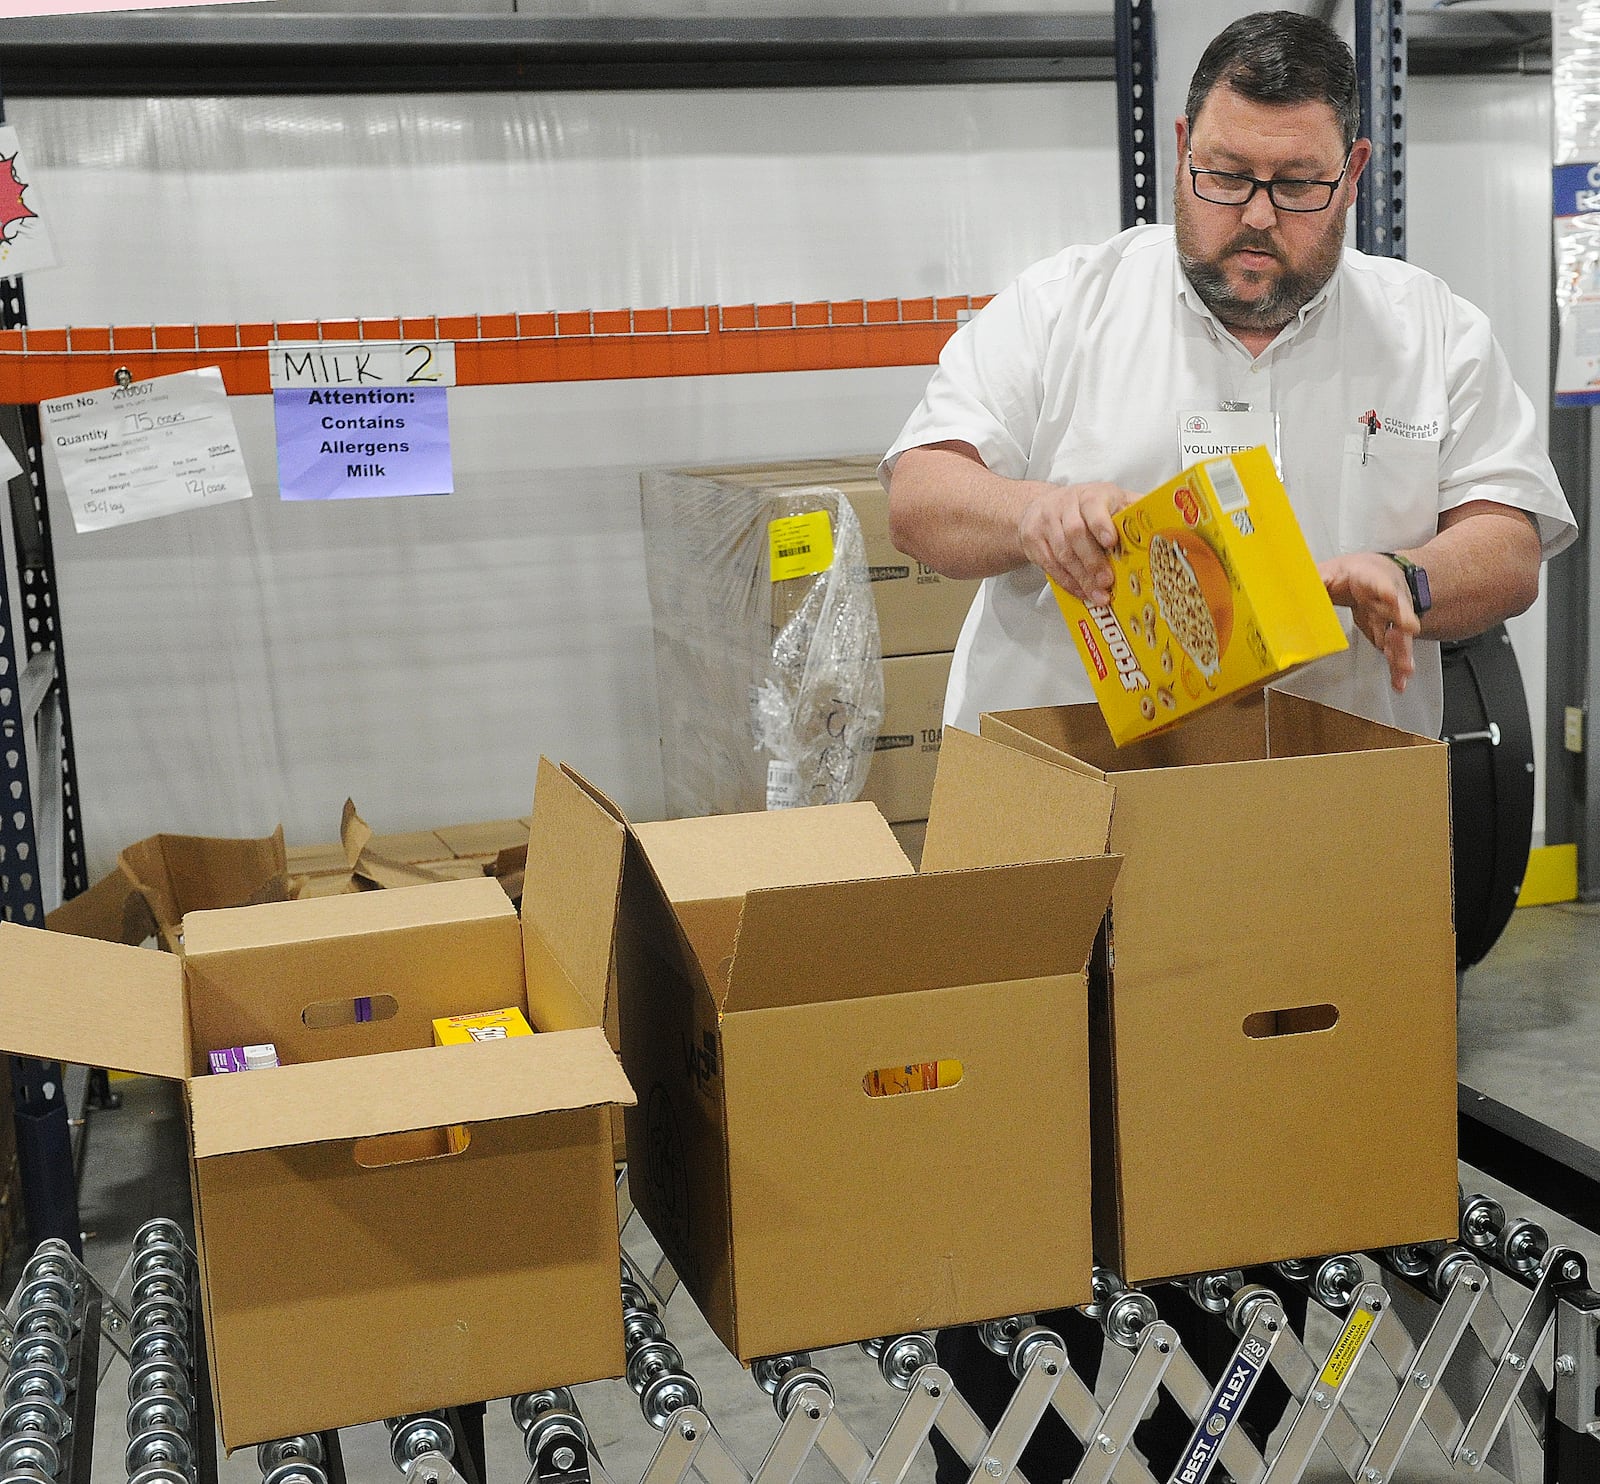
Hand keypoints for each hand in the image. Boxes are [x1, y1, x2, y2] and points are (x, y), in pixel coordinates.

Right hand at [1018, 482, 1140, 604]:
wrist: (1041, 506)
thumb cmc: (1084, 506)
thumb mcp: (1111, 500)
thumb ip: (1133, 509)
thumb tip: (1163, 522)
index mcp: (1090, 495)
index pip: (1093, 507)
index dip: (1101, 524)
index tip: (1111, 541)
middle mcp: (1065, 506)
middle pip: (1075, 534)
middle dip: (1092, 561)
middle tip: (1107, 581)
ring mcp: (1046, 523)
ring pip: (1062, 553)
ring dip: (1081, 578)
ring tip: (1098, 595)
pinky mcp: (1034, 541)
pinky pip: (1050, 565)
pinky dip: (1067, 582)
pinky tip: (1082, 592)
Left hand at [1319, 552, 1421, 692]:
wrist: (1374, 574)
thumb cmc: (1353, 574)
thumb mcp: (1330, 571)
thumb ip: (1315, 581)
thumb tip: (1290, 589)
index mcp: (1369, 578)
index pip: (1377, 581)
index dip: (1384, 589)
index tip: (1390, 596)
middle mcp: (1386, 597)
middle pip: (1397, 608)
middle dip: (1403, 618)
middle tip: (1409, 628)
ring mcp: (1390, 616)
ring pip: (1399, 633)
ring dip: (1401, 650)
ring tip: (1404, 668)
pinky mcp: (1389, 633)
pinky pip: (1394, 651)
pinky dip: (1396, 667)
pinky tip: (1399, 681)